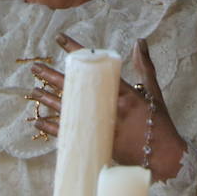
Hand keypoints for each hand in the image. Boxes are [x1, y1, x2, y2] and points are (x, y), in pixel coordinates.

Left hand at [28, 34, 188, 181]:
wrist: (163, 157)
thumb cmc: (159, 123)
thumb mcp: (154, 92)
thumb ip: (145, 66)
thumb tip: (140, 41)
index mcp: (125, 92)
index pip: (95, 66)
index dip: (77, 51)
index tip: (60, 39)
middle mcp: (110, 108)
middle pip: (75, 89)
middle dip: (53, 76)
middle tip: (35, 67)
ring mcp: (101, 126)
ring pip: (68, 111)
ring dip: (48, 101)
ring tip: (33, 91)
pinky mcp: (97, 143)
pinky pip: (70, 135)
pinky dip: (53, 129)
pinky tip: (38, 123)